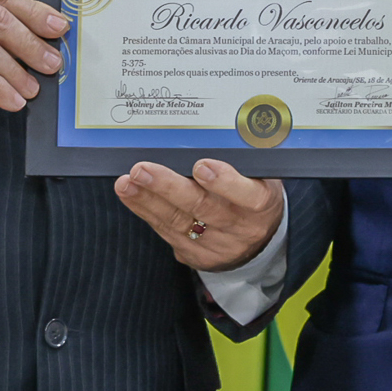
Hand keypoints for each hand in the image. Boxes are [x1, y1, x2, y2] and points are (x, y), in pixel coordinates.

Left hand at [114, 159, 283, 271]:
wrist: (261, 241)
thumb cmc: (255, 193)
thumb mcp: (262, 177)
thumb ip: (241, 160)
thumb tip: (202, 135)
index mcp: (262, 204)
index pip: (247, 195)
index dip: (225, 182)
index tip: (201, 166)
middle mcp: (241, 228)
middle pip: (204, 208)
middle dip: (169, 187)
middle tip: (143, 170)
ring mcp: (218, 245)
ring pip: (179, 222)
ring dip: (149, 200)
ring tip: (128, 182)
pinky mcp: (196, 255)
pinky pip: (167, 232)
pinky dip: (146, 211)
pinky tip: (131, 195)